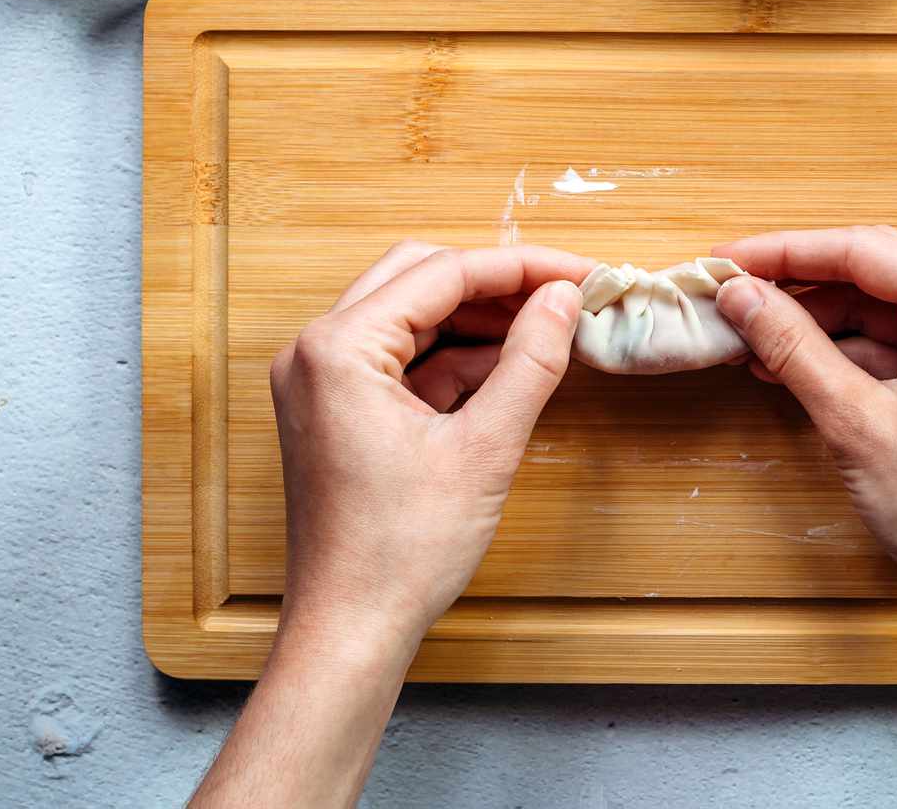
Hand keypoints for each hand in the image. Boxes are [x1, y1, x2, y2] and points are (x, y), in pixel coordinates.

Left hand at [268, 241, 591, 648]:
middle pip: (419, 279)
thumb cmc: (402, 551)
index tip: (579, 273)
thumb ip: (530, 362)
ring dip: (478, 321)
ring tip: (547, 330)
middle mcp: (316, 353)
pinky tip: (508, 371)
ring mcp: (321, 382)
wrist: (352, 628)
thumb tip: (563, 300)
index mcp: (338, 349)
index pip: (442, 273)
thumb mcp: (486, 448)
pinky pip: (402, 360)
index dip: (521, 268)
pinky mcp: (337, 411)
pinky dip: (455, 359)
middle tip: (565, 296)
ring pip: (412, 317)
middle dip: (497, 285)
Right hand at [713, 226, 896, 807]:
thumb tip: (741, 295)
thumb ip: (793, 346)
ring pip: (887, 310)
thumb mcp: (854, 419)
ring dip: (822, 325)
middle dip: (801, 289)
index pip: (864, 251)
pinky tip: (797, 366)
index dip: (785, 252)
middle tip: (734, 297)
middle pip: (877, 274)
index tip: (727, 260)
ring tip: (754, 339)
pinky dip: (854, 354)